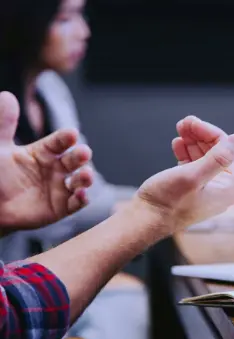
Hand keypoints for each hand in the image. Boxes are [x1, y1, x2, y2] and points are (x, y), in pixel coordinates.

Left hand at [0, 91, 93, 230]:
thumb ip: (3, 124)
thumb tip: (7, 96)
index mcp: (43, 152)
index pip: (59, 142)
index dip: (65, 138)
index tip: (71, 134)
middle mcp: (55, 168)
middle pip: (73, 160)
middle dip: (80, 156)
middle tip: (84, 153)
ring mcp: (60, 188)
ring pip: (79, 181)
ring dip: (85, 178)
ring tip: (86, 175)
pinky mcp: (61, 208)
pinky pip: (75, 204)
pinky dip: (81, 200)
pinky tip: (81, 195)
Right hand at [171, 118, 233, 221]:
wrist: (144, 221)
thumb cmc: (166, 202)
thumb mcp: (192, 176)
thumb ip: (218, 158)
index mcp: (229, 188)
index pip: (229, 150)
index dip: (211, 133)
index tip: (193, 123)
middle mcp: (222, 189)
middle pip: (218, 152)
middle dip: (201, 135)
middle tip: (184, 123)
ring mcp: (207, 189)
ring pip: (205, 156)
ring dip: (193, 141)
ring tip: (180, 130)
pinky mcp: (193, 189)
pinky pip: (194, 165)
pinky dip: (186, 152)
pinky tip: (177, 144)